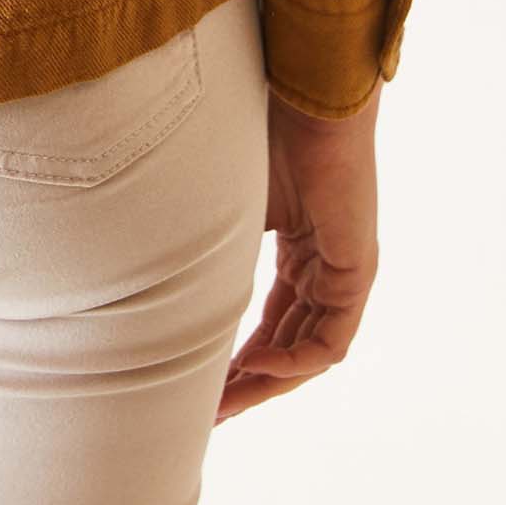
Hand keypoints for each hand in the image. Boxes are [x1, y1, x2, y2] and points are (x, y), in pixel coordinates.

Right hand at [217, 78, 379, 421]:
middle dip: (249, 381)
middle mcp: (324, 264)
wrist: (301, 92)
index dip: (237, 355)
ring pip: (309, 349)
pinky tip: (256, 364)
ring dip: (269, 381)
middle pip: (289, 343)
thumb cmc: (259, 128)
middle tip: (209, 412)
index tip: (200, 384)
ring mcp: (343, 270)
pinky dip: (295, 359)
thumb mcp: (224, 202)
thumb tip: (149, 274)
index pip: (271, 319)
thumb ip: (209, 245)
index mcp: (297, 245)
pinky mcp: (356, 269)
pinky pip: (330, 338)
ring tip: (224, 403)